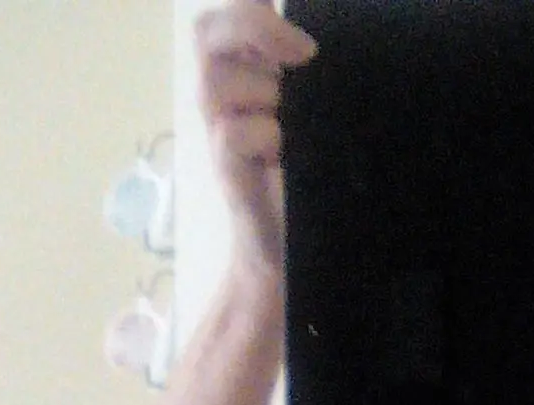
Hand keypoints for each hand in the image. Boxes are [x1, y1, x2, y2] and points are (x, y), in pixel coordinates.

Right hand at [195, 2, 316, 280]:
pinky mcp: (227, 171)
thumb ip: (309, 77)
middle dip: (253, 28)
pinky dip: (265, 136)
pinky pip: (232, 134)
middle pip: (208, 32)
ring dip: (263, 93)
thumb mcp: (315, 116)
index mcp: (248, 72)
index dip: (249, 7)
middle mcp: (225, 96)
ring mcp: (221, 131)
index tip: (301, 37)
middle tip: (304, 56)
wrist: (292, 251)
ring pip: (216, 83)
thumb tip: (325, 45)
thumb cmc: (310, 179)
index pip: (229, 14)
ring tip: (290, 130)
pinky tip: (283, 155)